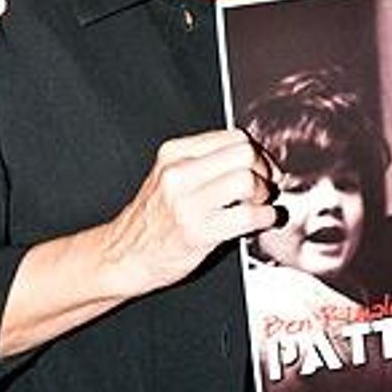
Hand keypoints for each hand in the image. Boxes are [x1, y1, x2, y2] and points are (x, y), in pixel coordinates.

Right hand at [101, 130, 278, 298]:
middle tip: (267, 184)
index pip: (233, 136)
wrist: (123, 255)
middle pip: (244, 154)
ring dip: (264, 193)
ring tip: (260, 204)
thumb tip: (250, 159)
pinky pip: (247, 216)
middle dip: (265, 169)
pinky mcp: (198, 231)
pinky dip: (265, 217)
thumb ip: (203, 163)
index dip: (257, 152)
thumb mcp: (168, 177)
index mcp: (174, 153)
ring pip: (247, 180)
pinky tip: (263, 220)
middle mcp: (179, 173)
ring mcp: (187, 202)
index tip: (263, 166)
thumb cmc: (151, 220)